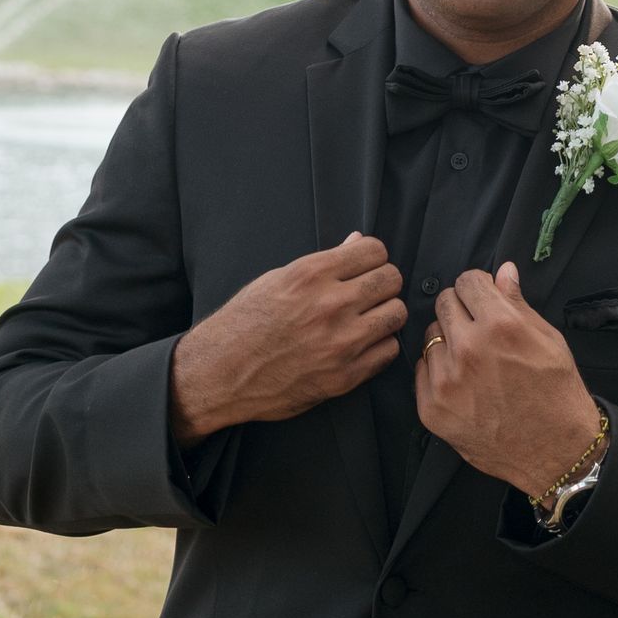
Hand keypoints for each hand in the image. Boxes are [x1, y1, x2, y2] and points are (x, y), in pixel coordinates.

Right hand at [171, 233, 404, 438]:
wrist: (221, 372)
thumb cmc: (244, 323)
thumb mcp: (276, 280)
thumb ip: (323, 263)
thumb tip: (356, 241)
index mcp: (311, 275)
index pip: (374, 250)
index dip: (373, 257)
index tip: (365, 267)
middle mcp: (330, 305)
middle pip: (392, 279)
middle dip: (383, 283)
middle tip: (370, 294)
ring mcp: (340, 342)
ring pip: (396, 314)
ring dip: (386, 314)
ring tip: (368, 319)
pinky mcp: (345, 375)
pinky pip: (388, 351)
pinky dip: (379, 346)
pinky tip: (363, 344)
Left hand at [414, 262, 601, 495]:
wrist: (555, 451)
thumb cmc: (556, 393)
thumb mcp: (548, 340)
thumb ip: (517, 303)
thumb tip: (503, 271)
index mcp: (501, 325)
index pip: (467, 281)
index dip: (478, 288)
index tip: (483, 299)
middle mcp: (469, 349)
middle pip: (444, 303)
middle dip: (461, 311)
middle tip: (478, 331)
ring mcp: (446, 380)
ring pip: (431, 336)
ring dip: (448, 342)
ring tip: (473, 363)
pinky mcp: (432, 407)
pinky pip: (421, 370)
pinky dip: (439, 372)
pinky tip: (464, 384)